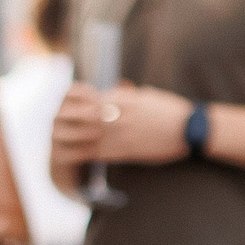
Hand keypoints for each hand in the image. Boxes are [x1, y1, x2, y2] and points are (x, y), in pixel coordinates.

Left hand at [50, 80, 194, 166]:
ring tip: (58, 142)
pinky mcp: (122, 150)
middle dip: (64, 119)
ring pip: (81, 134)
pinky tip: (70, 157)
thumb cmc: (171, 111)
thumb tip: (118, 87)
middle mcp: (115, 113)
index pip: (86, 96)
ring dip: (67, 138)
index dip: (72, 101)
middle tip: (56, 126)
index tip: (67, 106)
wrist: (188, 128)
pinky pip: (93, 152)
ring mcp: (117, 132)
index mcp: (120, 97)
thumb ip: (129, 94)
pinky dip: (79, 154)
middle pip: (78, 114)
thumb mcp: (148, 95)